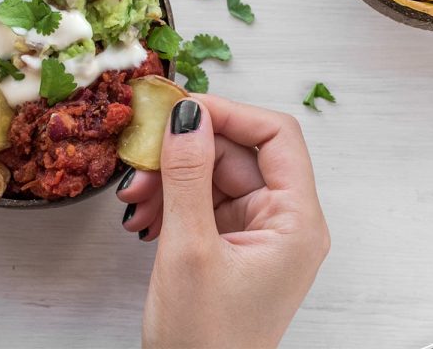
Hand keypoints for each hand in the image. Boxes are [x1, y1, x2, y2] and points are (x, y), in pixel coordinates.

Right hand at [116, 95, 329, 348]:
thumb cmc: (204, 344)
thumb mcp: (189, 251)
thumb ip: (187, 176)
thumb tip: (187, 116)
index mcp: (296, 221)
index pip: (277, 136)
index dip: (231, 113)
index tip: (184, 107)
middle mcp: (282, 220)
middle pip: (237, 153)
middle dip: (186, 150)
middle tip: (143, 154)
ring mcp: (254, 230)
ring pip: (213, 174)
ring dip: (171, 177)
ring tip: (136, 196)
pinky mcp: (229, 239)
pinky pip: (201, 198)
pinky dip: (171, 199)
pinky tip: (144, 214)